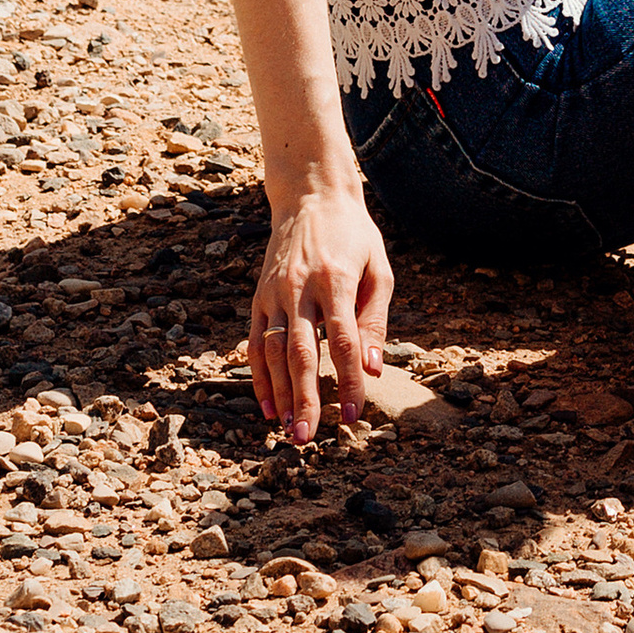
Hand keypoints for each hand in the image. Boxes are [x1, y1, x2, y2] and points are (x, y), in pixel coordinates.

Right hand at [250, 181, 391, 444]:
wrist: (311, 194)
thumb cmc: (353, 235)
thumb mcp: (379, 268)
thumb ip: (375, 320)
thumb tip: (371, 370)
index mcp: (336, 280)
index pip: (343, 342)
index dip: (348, 381)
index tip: (354, 415)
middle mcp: (300, 288)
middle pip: (301, 353)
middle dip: (304, 399)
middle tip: (307, 438)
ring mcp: (274, 292)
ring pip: (272, 352)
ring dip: (279, 394)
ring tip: (287, 430)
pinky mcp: (258, 296)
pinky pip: (254, 342)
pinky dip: (258, 376)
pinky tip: (267, 405)